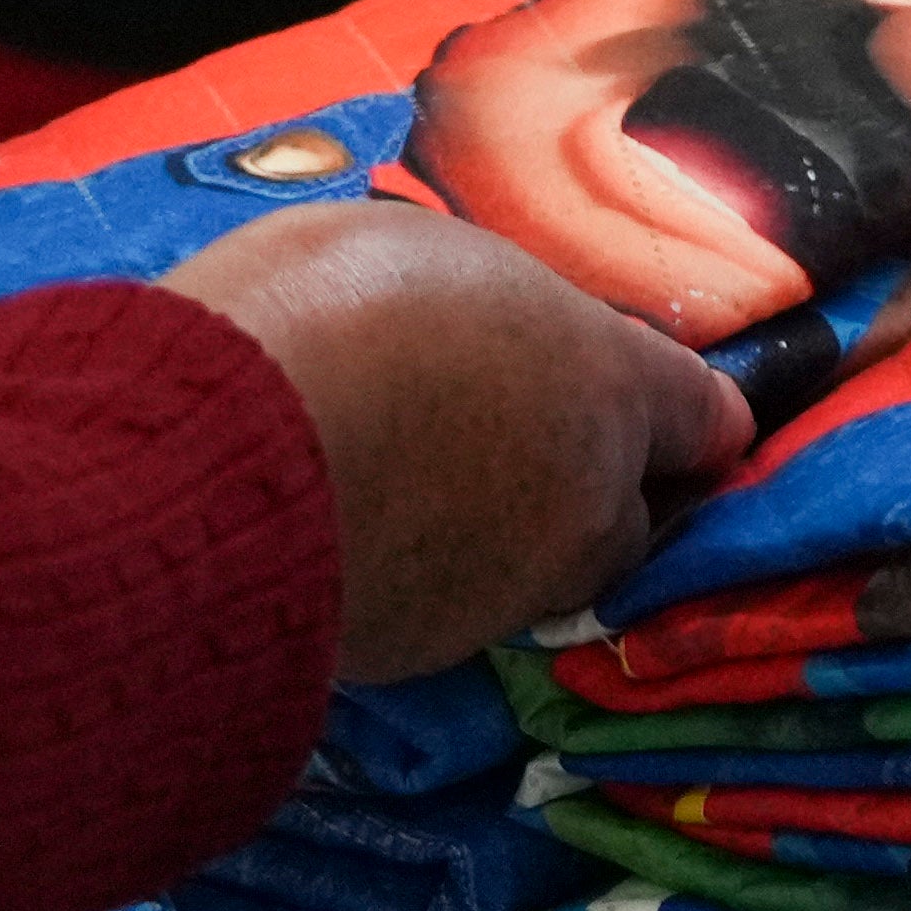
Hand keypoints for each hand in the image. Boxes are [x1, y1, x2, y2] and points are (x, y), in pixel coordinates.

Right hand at [150, 201, 758, 676]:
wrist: (205, 466)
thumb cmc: (313, 316)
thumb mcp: (419, 254)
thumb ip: (487, 313)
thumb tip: (484, 331)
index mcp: (606, 383)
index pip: (704, 416)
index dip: (677, 414)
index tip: (649, 409)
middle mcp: (586, 505)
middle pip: (627, 510)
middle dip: (583, 482)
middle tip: (496, 436)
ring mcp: (510, 594)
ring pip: (538, 568)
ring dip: (498, 534)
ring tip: (408, 482)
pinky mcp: (430, 655)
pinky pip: (449, 606)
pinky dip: (421, 576)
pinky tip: (353, 531)